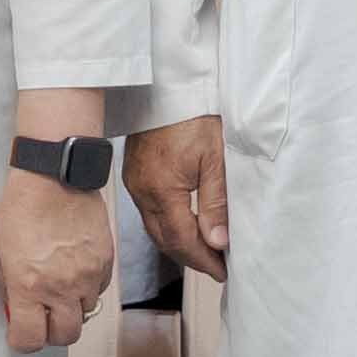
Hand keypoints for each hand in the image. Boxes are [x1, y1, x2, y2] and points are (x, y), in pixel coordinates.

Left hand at [0, 173, 111, 355]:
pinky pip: (99, 289)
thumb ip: (7, 284)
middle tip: (42, 317)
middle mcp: (61, 287)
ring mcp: (87, 275)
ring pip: (85, 313)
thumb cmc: (22, 206)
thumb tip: (14, 306)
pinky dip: (87, 288)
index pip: (30, 339)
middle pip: (65, 336)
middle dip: (51, 332)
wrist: (54, 176)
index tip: (20, 334)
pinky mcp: (105, 261)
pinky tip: (74, 270)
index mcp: (28, 286)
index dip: (23, 342)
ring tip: (59, 288)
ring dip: (71, 308)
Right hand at [124, 117, 228, 280]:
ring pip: (155, 229)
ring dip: (179, 245)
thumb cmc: (195, 114)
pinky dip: (168, 226)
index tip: (222, 271)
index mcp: (162, 188)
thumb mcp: (215, 158)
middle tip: (217, 267)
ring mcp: (135, 183)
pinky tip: (185, 226)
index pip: (181, 240)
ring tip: (205, 252)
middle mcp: (142, 190)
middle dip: (192, 259)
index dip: (203, 261)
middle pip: (165, 241)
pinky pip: (149, 212)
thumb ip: (216, 203)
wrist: (170, 86)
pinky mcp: (134, 175)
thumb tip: (217, 241)